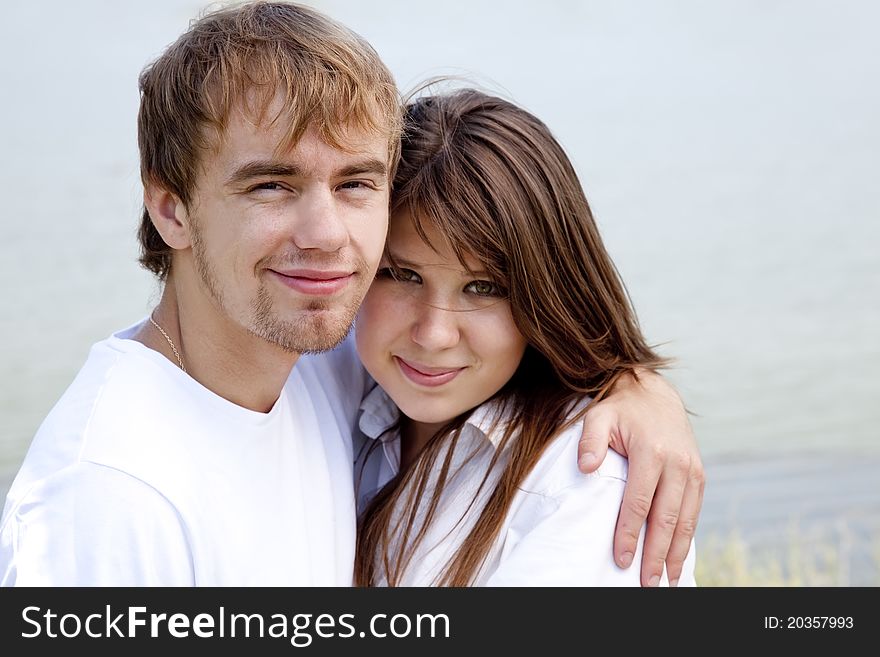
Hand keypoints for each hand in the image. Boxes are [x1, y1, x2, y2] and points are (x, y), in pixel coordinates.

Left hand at [577, 370, 703, 586]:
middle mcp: (677, 463)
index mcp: (652, 451)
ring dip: (676, 553)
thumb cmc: (620, 410)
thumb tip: (585, 468)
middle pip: (666, 518)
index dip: (630, 533)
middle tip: (646, 582)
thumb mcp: (598, 417)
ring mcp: (692, 469)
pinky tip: (678, 557)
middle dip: (656, 554)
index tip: (621, 559)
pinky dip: (687, 537)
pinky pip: (694, 512)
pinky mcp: (699, 474)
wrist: (653, 394)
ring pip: (685, 520)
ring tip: (666, 580)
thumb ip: (590, 441)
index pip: (639, 502)